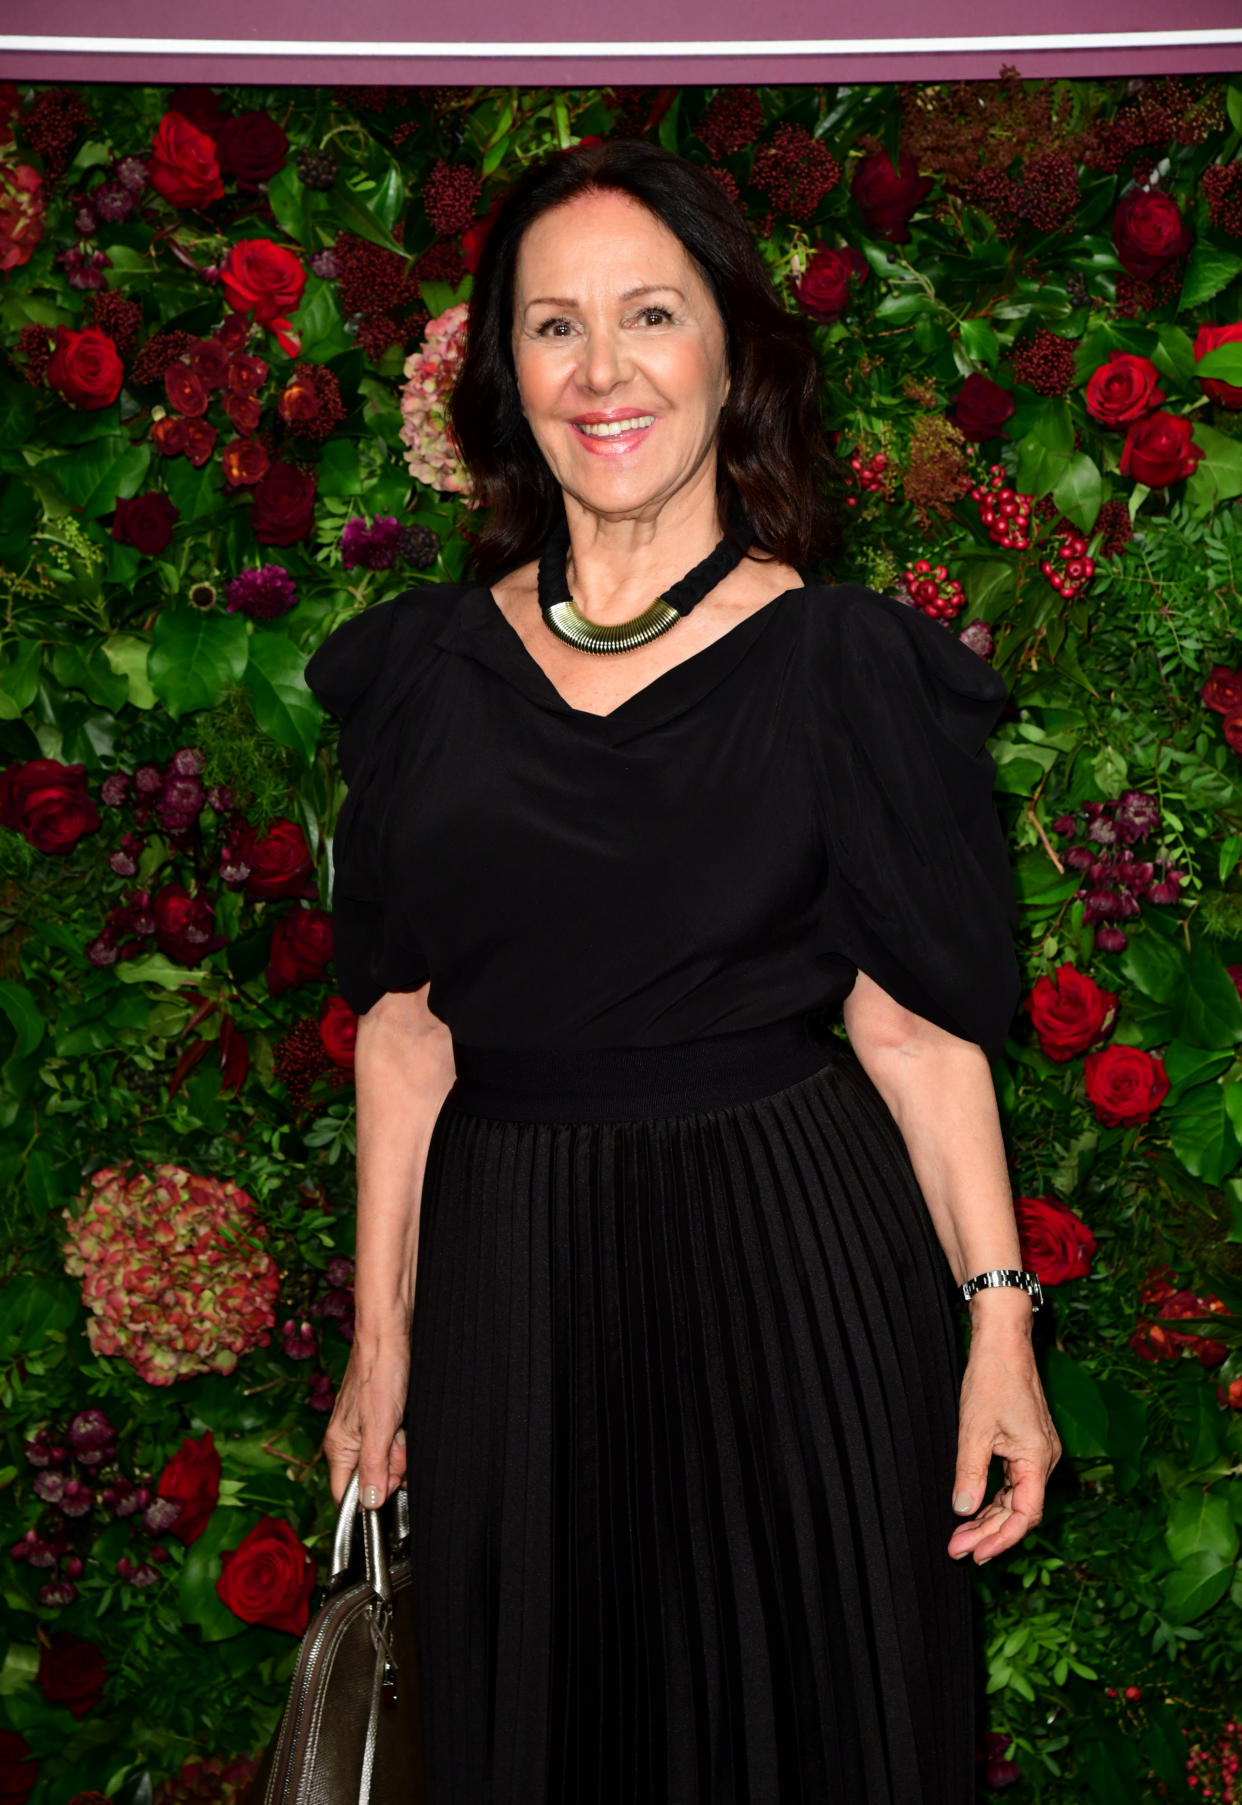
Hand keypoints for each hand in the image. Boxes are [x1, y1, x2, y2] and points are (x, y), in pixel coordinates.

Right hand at [322, 1331, 409, 1509]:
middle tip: (398, 1443)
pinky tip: (406, 1419)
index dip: (370, 1498)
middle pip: (373, 1477)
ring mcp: (365, 1427)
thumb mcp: (379, 1428)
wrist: (391, 1334)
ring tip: (402, 1425)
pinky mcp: (381, 1415)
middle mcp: (348, 1440)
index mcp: (339, 1446)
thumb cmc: (380, 1372)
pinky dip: (404, 1433)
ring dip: (401, 1448)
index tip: (388, 1490)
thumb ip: (373, 1467)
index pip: (345, 1494)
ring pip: (387, 1458)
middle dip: (392, 1467)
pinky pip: (395, 1439)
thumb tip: (370, 1504)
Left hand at [947, 1331, 1060, 1564]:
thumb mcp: (974, 1428)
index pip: (1025, 1514)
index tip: (976, 1554)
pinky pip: (1013, 1483)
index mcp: (1037, 1458)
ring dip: (989, 1518)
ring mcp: (1037, 1453)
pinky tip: (974, 1510)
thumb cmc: (992, 1378)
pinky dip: (994, 1498)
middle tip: (957, 1550)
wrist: (1004, 1343)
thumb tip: (962, 1510)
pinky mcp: (1027, 1446)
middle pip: (1020, 1511)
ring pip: (1016, 1499)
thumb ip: (969, 1472)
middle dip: (989, 1533)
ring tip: (960, 1537)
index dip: (1001, 1538)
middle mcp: (1043, 1460)